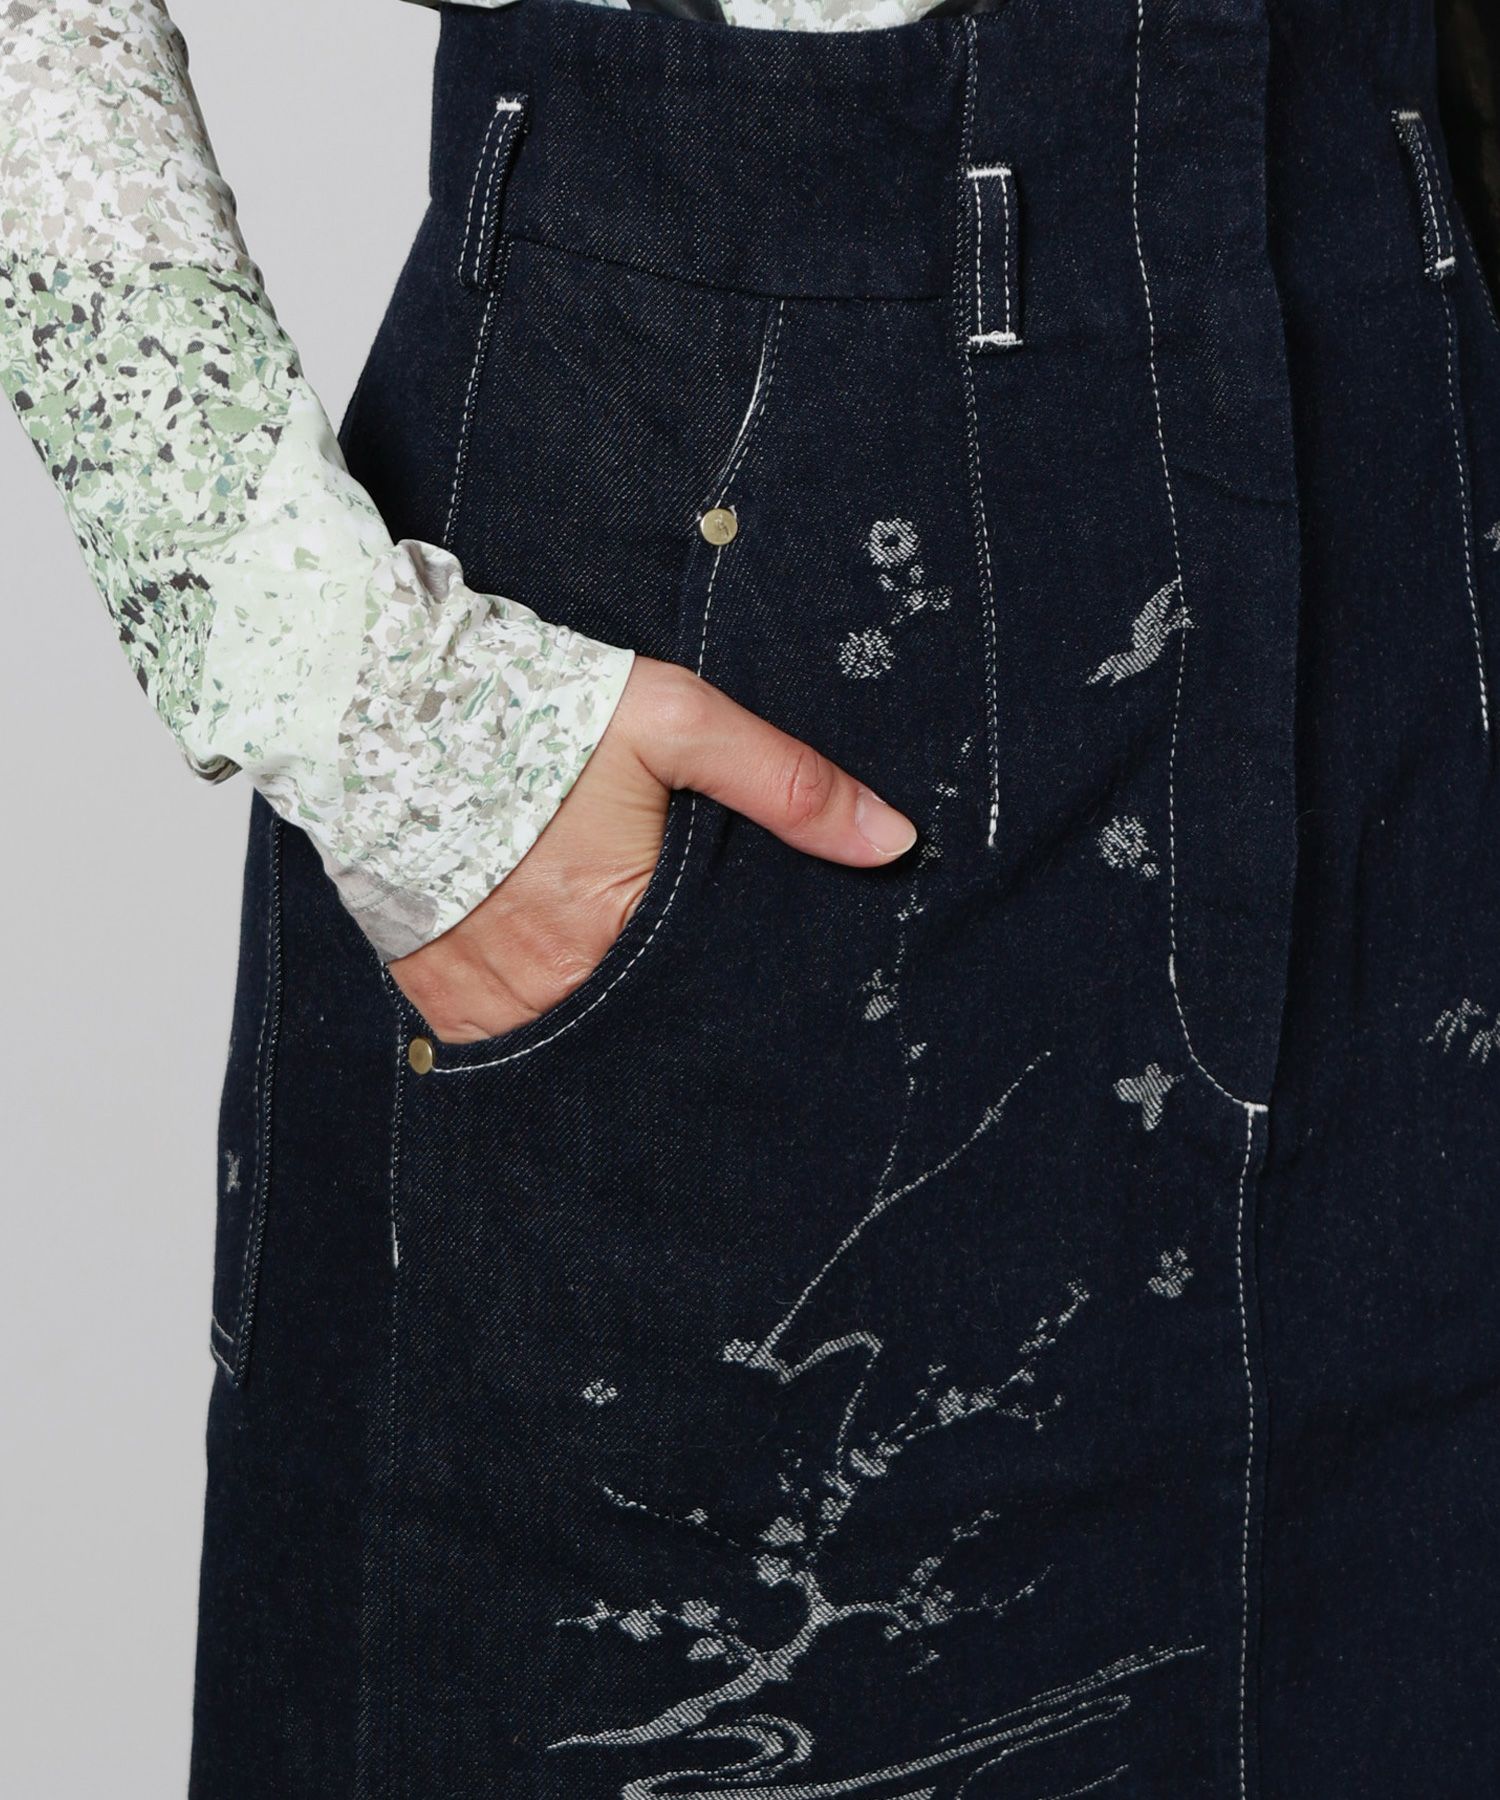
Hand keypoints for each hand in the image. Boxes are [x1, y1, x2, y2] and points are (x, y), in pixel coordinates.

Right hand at [389, 656, 918, 1041]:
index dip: (733, 998)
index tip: (753, 997)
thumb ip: (785, 783)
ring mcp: (487, 1005)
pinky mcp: (437, 1002)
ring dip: (602, 1030)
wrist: (381, 705)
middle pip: (641, 1036)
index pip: (709, 999)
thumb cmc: (536, 711)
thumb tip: (891, 841)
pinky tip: (555, 992)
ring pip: (573, 1050)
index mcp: (622, 926)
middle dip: (671, 1027)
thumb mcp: (676, 723)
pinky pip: (502, 1046)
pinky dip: (535, 1028)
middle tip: (690, 1003)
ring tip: (619, 994)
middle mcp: (555, 985)